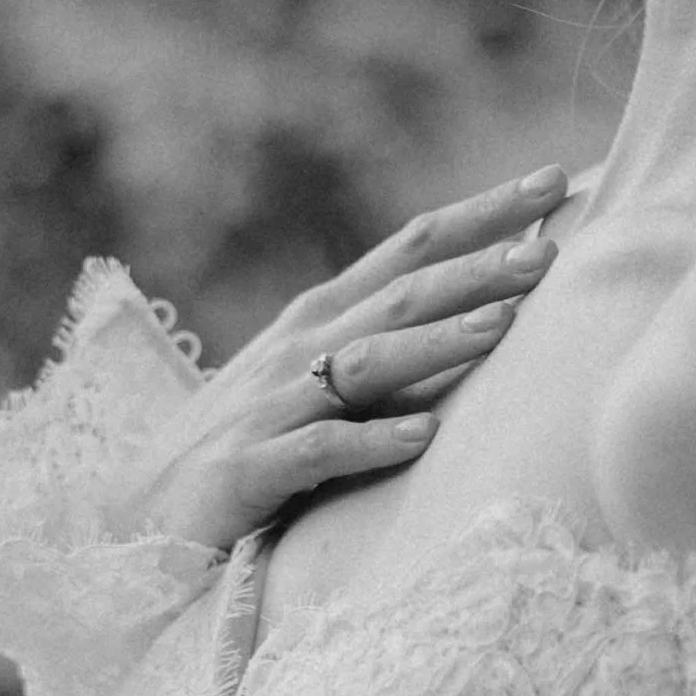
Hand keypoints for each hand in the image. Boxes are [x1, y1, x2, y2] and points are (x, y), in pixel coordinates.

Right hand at [102, 166, 570, 559]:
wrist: (140, 514)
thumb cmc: (248, 448)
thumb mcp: (317, 383)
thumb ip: (386, 350)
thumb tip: (486, 322)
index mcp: (320, 316)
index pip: (413, 247)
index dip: (482, 213)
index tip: (555, 181)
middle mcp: (300, 346)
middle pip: (403, 293)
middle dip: (478, 266)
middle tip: (548, 249)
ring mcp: (274, 404)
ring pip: (368, 362)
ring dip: (438, 341)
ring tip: (505, 325)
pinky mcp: (253, 469)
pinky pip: (321, 449)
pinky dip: (373, 441)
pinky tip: (424, 439)